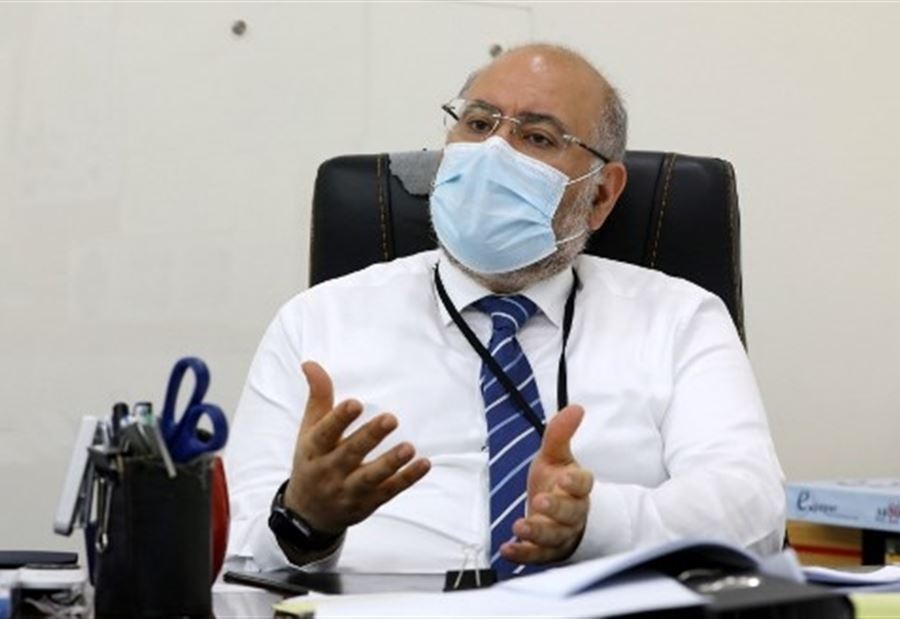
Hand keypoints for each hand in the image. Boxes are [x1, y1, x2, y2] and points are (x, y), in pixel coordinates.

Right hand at [284, 361, 430, 533]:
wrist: (309, 513)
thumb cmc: (312, 461)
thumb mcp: (308, 431)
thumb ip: (317, 398)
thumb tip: (311, 363)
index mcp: (313, 450)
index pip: (324, 434)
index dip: (338, 419)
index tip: (355, 403)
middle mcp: (329, 471)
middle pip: (350, 454)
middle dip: (370, 437)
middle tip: (391, 419)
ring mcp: (349, 490)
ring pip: (371, 477)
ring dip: (391, 463)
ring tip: (409, 447)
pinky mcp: (368, 502)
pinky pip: (390, 491)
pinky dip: (407, 479)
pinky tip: (423, 464)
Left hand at [500, 405, 592, 564]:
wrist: (555, 513)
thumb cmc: (556, 483)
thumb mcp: (554, 456)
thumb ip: (560, 433)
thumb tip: (575, 408)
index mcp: (577, 487)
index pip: (583, 484)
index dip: (575, 482)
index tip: (564, 477)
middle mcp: (573, 512)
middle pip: (570, 513)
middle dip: (556, 508)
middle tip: (540, 501)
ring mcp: (561, 534)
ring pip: (555, 536)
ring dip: (538, 532)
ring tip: (520, 526)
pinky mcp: (547, 551)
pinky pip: (537, 555)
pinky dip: (523, 554)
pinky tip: (508, 549)